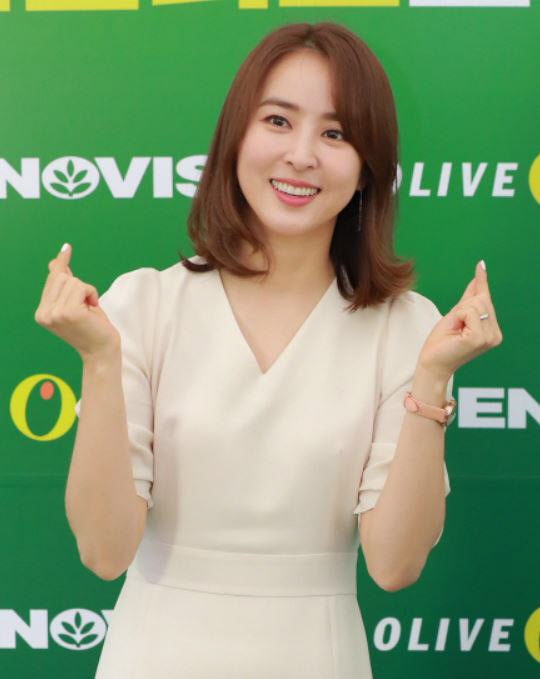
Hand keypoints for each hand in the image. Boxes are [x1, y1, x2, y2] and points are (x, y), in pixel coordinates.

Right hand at [34, 243, 120, 361]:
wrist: (101, 351)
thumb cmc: (92, 328)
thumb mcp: (75, 303)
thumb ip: (64, 286)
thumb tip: (54, 263)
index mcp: (41, 313)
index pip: (52, 280)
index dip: (61, 264)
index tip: (67, 248)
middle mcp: (43, 314)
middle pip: (61, 277)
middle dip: (79, 286)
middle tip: (86, 306)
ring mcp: (54, 313)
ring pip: (73, 281)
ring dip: (87, 292)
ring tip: (89, 310)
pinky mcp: (69, 312)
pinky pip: (82, 286)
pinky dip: (92, 294)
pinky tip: (92, 309)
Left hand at [417, 260, 502, 379]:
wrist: (432, 362)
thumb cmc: (441, 342)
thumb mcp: (456, 316)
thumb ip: (468, 299)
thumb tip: (477, 278)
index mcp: (492, 331)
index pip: (485, 300)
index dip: (481, 281)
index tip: (480, 264)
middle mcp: (495, 335)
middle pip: (481, 300)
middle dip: (462, 307)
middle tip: (454, 326)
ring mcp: (489, 337)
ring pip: (475, 304)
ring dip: (458, 313)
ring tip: (454, 331)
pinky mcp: (479, 338)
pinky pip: (469, 312)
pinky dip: (458, 317)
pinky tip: (456, 332)